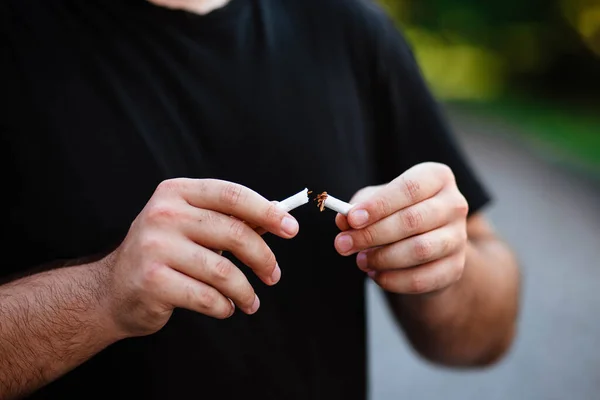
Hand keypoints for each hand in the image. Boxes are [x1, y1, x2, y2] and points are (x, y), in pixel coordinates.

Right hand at [104, 179, 298, 336]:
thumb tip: (277, 214)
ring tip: (250, 301)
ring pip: (223, 271)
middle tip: (274, 275)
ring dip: (246, 291)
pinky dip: (224, 306)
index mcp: (176, 192)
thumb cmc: (162, 254)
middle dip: (263, 258)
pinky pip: (207, 297)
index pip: (232, 195)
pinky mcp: (152, 281)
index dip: (267, 211)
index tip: (291, 228)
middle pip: (233, 232)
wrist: (112, 290)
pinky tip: (225, 307)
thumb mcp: (191, 225)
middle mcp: (163, 214)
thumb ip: (230, 218)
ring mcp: (154, 247)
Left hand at [334, 163, 468, 294]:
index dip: (378, 205)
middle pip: (412, 220)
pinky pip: (422, 279)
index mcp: (437, 177)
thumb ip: (359, 207)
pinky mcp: (455, 268)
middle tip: (343, 244)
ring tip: (360, 260)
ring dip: (382, 258)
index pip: (408, 188)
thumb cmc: (397, 213)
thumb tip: (344, 220)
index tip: (352, 219)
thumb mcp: (377, 202)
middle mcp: (454, 204)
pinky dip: (394, 280)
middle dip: (372, 234)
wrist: (427, 245)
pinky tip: (376, 275)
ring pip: (419, 250)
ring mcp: (458, 238)